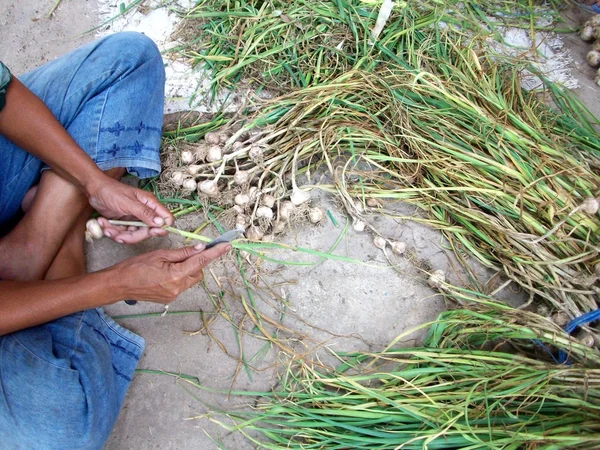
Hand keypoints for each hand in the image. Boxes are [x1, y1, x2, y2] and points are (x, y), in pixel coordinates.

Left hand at [87, 175, 173, 243]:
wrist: (94, 189)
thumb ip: (145, 213)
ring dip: (119, 234)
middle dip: (132, 236)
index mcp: (150, 204)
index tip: (151, 232)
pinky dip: (113, 232)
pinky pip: (123, 233)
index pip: (165, 218)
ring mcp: (134, 219)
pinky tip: (104, 224)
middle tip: (119, 236)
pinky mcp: (124, 223)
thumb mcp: (128, 202)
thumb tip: (162, 223)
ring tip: (107, 229)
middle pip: (147, 232)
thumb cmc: (111, 191)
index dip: (161, 228)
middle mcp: (145, 212)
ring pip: (133, 235)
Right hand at [112, 243, 230, 303]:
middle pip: (197, 272)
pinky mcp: (169, 298)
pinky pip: (181, 285)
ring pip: (190, 279)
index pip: (200, 262)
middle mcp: (178, 288)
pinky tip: (165, 272)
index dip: (214, 253)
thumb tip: (199, 248)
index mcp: (176, 276)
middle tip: (185, 252)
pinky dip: (179, 276)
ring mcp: (174, 295)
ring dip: (187, 269)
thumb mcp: (160, 254)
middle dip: (195, 261)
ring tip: (169, 263)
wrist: (119, 285)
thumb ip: (182, 252)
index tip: (226, 246)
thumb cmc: (135, 267)